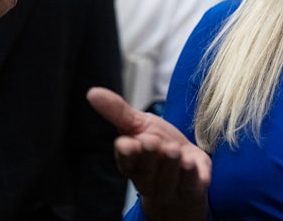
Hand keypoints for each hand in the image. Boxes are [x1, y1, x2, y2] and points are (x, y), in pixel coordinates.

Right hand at [87, 87, 210, 220]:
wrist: (188, 166)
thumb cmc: (159, 144)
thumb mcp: (139, 124)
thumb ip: (117, 111)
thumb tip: (92, 92)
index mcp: (132, 162)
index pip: (126, 160)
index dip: (126, 153)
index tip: (125, 143)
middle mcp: (148, 178)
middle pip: (146, 170)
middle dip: (148, 155)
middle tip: (151, 141)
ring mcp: (169, 187)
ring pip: (167, 178)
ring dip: (170, 163)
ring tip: (174, 149)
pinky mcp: (190, 189)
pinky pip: (189, 185)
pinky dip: (189, 174)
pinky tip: (190, 162)